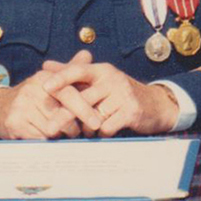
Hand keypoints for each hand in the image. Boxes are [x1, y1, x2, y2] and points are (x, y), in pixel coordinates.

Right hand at [0, 58, 90, 139]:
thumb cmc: (32, 96)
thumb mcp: (49, 80)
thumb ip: (69, 70)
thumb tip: (87, 54)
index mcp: (44, 78)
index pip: (69, 94)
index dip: (85, 109)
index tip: (97, 122)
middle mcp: (31, 90)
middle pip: (62, 116)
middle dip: (73, 128)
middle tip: (79, 133)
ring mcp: (21, 107)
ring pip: (52, 130)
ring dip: (60, 136)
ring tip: (60, 134)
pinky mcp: (14, 123)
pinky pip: (40, 139)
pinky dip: (46, 142)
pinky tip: (45, 138)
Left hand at [52, 51, 179, 135]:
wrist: (156, 105)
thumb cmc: (119, 93)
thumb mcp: (99, 79)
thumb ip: (72, 73)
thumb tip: (45, 66)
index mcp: (102, 70)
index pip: (78, 71)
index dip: (61, 78)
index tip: (44, 87)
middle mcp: (112, 79)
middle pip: (82, 99)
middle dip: (64, 115)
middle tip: (49, 129)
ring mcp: (123, 95)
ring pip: (93, 117)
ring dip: (86, 128)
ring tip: (86, 131)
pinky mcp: (131, 111)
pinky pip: (107, 127)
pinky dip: (101, 134)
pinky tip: (104, 132)